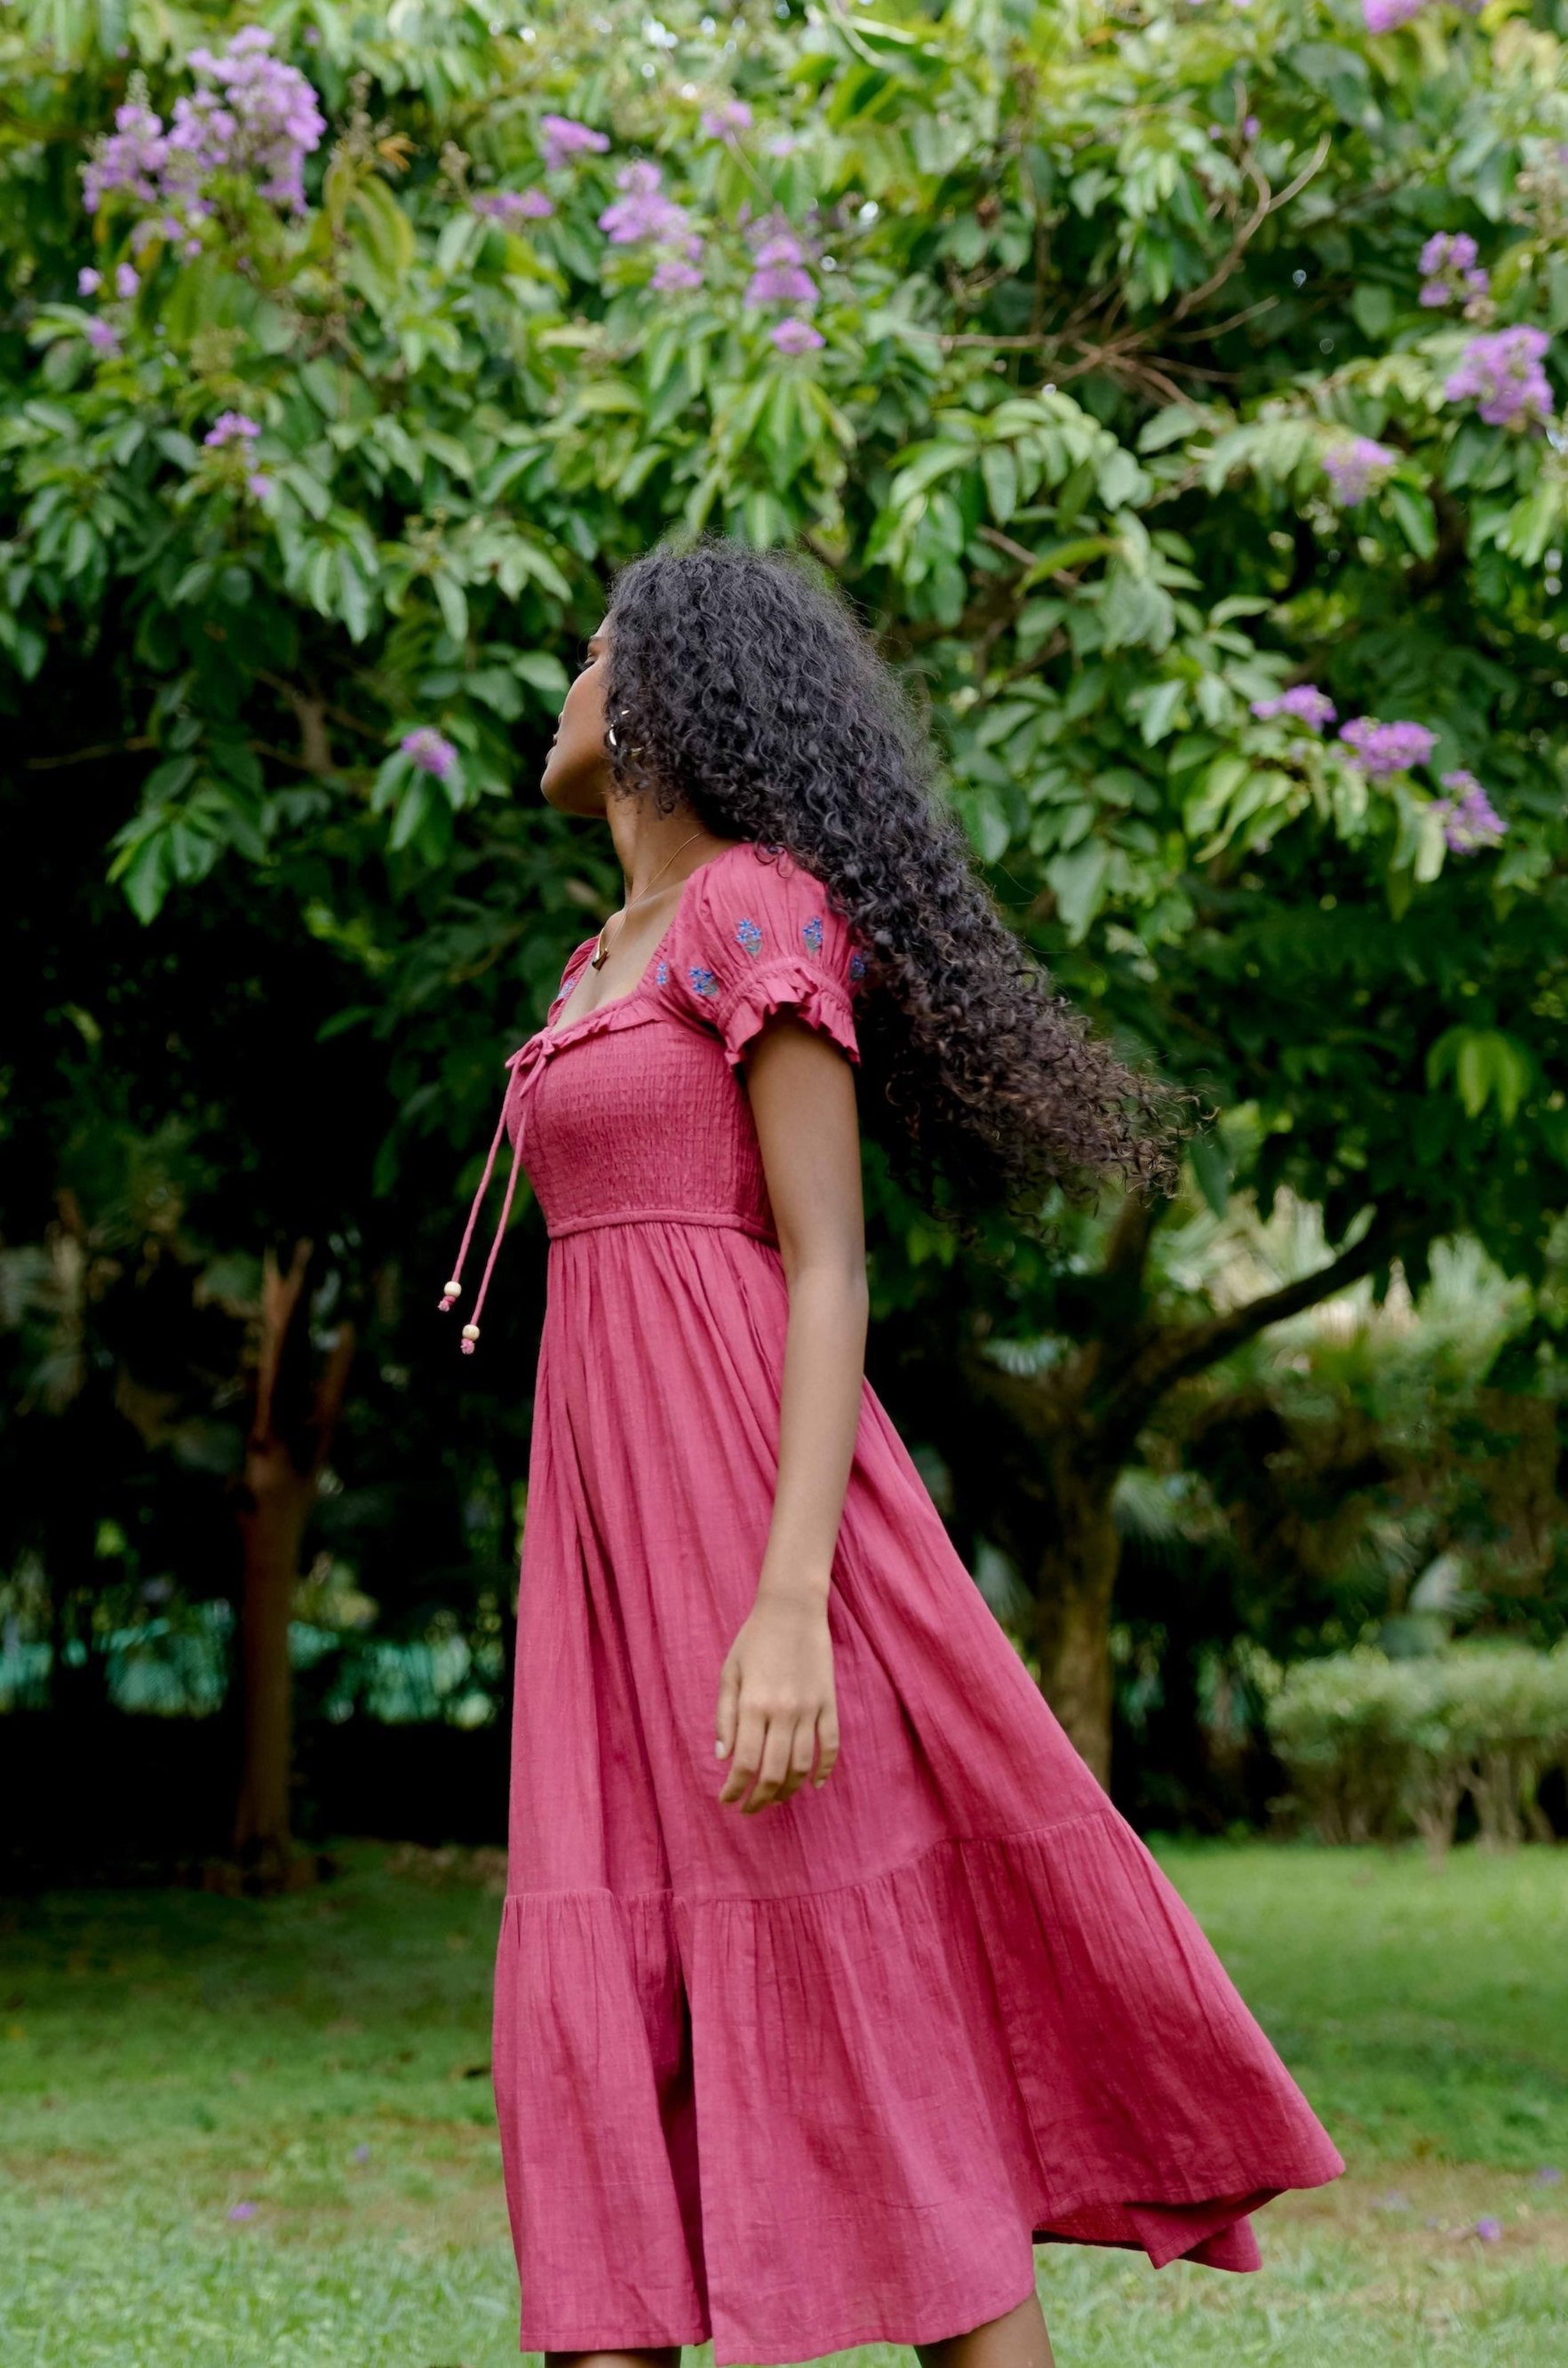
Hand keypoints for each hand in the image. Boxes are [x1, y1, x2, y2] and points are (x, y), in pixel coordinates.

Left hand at [715, 1588, 838, 1812]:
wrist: (793, 1609)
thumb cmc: (754, 1639)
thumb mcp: (729, 1673)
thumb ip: (724, 1716)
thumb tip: (723, 1756)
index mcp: (754, 1705)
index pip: (744, 1763)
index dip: (735, 1789)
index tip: (728, 1800)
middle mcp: (783, 1712)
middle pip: (773, 1772)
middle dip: (759, 1798)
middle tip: (749, 1808)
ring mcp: (810, 1709)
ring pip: (803, 1765)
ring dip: (788, 1789)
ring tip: (775, 1798)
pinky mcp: (829, 1703)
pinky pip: (831, 1745)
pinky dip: (825, 1769)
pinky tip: (815, 1784)